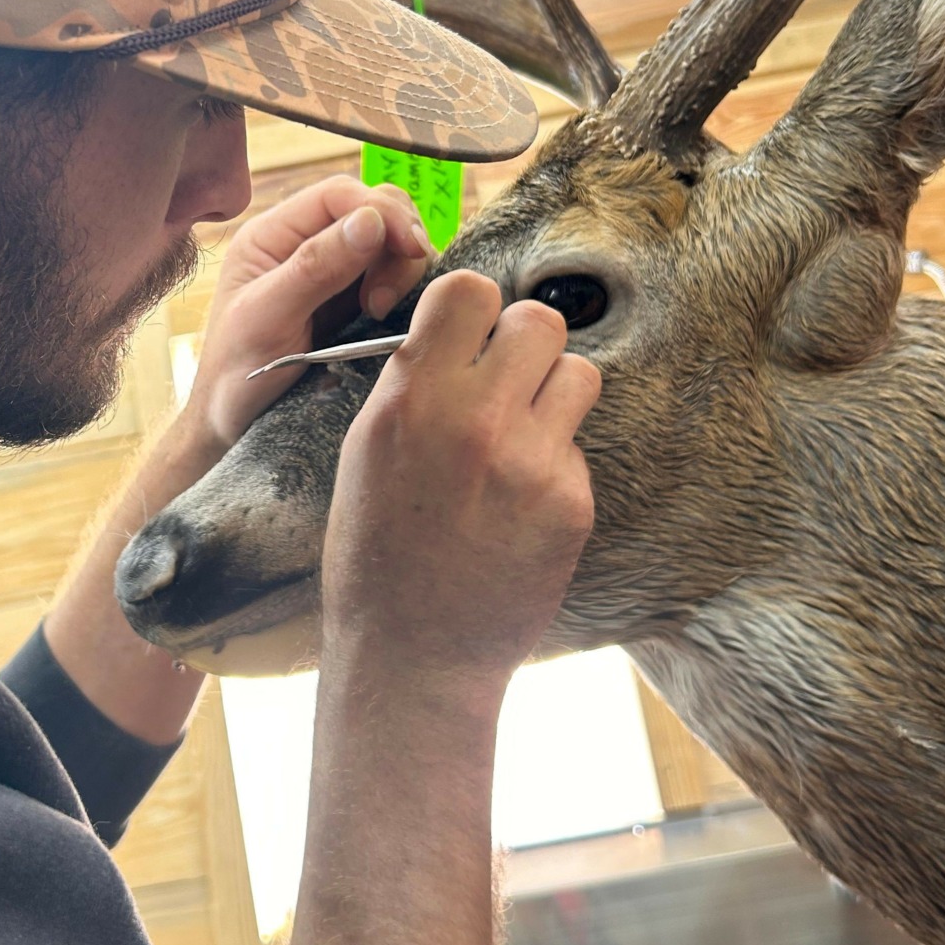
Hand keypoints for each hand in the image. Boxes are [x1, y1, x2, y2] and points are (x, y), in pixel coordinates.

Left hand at [184, 174, 431, 451]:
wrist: (234, 427)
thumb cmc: (237, 376)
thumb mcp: (267, 319)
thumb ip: (314, 267)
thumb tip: (370, 220)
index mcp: (272, 234)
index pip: (339, 194)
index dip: (381, 211)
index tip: (409, 249)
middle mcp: (303, 244)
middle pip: (374, 209)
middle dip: (396, 240)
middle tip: (386, 297)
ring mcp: (331, 272)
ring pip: (389, 242)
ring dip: (402, 268)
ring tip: (381, 311)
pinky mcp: (352, 302)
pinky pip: (393, 277)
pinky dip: (404, 288)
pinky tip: (390, 318)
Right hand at [321, 270, 599, 704]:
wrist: (411, 653)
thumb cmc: (375, 552)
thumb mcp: (366, 451)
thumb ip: (413, 384)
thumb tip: (459, 335)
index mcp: (411, 397)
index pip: (472, 290)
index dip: (475, 312)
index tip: (470, 340)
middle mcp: (474, 418)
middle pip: (540, 321)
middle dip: (524, 348)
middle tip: (505, 386)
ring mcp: (530, 460)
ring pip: (578, 374)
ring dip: (553, 396)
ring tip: (521, 438)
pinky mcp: (570, 502)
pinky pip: (578, 447)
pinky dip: (555, 465)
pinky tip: (521, 505)